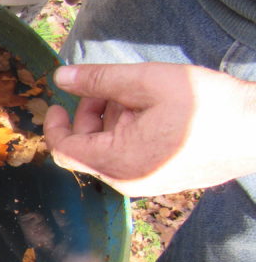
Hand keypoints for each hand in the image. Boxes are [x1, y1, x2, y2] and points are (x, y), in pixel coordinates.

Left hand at [44, 63, 255, 196]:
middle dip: (88, 115)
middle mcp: (127, 180)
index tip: (58, 101)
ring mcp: (146, 183)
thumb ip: (99, 80)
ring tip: (138, 93)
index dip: (54, 124)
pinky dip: (129, 131)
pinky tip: (153, 109)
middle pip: (86, 148)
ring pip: (109, 150)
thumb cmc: (207, 105)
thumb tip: (61, 77)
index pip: (64, 150)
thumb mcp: (146, 82)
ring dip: (111, 120)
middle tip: (109, 86)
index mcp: (117, 161)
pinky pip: (130, 156)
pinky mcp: (163, 179)